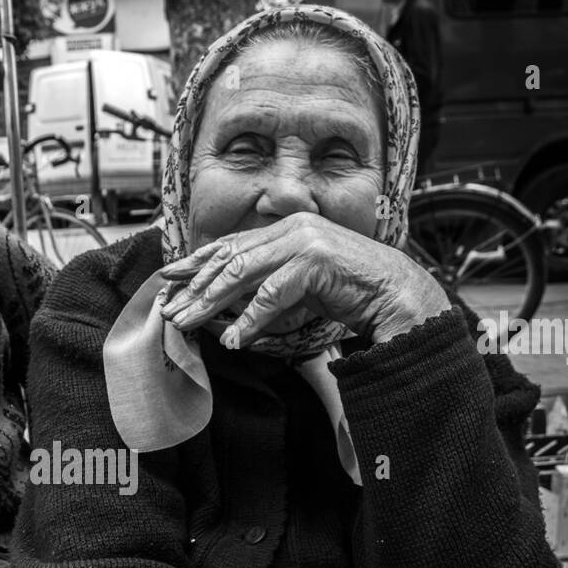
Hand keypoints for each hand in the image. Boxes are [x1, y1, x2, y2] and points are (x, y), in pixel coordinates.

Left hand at [159, 214, 450, 347]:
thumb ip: (269, 288)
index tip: (170, 278)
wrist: (398, 293)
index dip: (198, 261)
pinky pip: (272, 293)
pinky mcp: (315, 261)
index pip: (232, 243)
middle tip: (169, 308)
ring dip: (211, 302)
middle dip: (195, 285)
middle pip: (230, 257)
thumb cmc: (352, 292)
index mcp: (288, 228)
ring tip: (188, 324)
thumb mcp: (301, 286)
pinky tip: (234, 340)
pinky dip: (250, 320)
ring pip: (243, 273)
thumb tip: (232, 311)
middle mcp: (293, 227)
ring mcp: (304, 241)